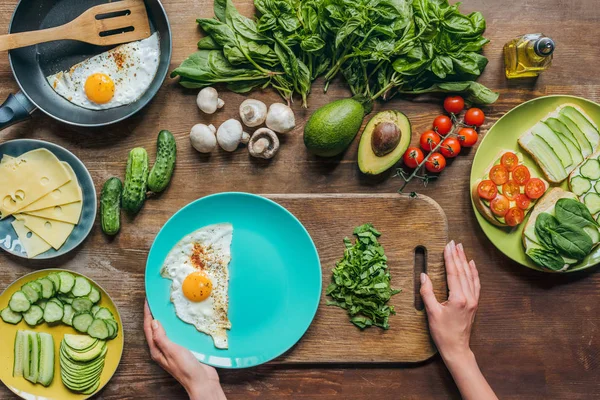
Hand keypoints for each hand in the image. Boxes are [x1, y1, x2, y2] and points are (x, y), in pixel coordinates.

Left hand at [143, 300, 226, 399]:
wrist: (202, 381)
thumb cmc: (186, 369)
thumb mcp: (172, 351)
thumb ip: (162, 338)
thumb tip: (154, 322)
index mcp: (157, 350)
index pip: (149, 328)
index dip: (147, 314)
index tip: (148, 301)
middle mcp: (162, 349)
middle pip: (154, 329)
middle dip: (153, 315)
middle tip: (156, 301)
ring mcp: (172, 349)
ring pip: (165, 330)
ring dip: (164, 319)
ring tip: (166, 307)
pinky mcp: (182, 348)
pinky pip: (175, 334)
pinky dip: (175, 325)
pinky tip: (180, 320)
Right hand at [420, 241, 479, 363]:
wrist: (457, 348)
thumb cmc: (443, 333)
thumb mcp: (432, 313)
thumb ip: (427, 293)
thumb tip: (423, 276)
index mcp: (458, 298)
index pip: (453, 273)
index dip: (449, 258)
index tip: (447, 246)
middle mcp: (468, 297)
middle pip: (462, 271)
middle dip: (457, 256)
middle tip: (454, 242)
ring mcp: (473, 300)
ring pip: (470, 276)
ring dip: (465, 261)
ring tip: (461, 249)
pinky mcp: (474, 303)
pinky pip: (475, 284)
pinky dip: (474, 272)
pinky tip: (472, 265)